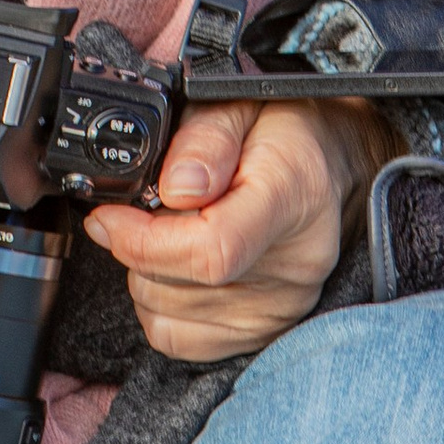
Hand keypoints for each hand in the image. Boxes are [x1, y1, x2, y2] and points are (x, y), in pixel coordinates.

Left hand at [82, 97, 397, 363]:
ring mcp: (281, 307)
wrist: (335, 167)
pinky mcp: (263, 333)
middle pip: (179, 284)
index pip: (211, 249)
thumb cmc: (285, 133)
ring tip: (171, 232)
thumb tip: (175, 188)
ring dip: (147, 273)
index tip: (108, 216)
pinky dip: (159, 306)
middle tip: (150, 208)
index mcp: (292, 196)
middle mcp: (294, 264)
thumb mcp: (242, 103)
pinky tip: (176, 268)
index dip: (142, 240)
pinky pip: (178, 340)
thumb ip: (205, 139)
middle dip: (138, 246)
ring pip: (166, 313)